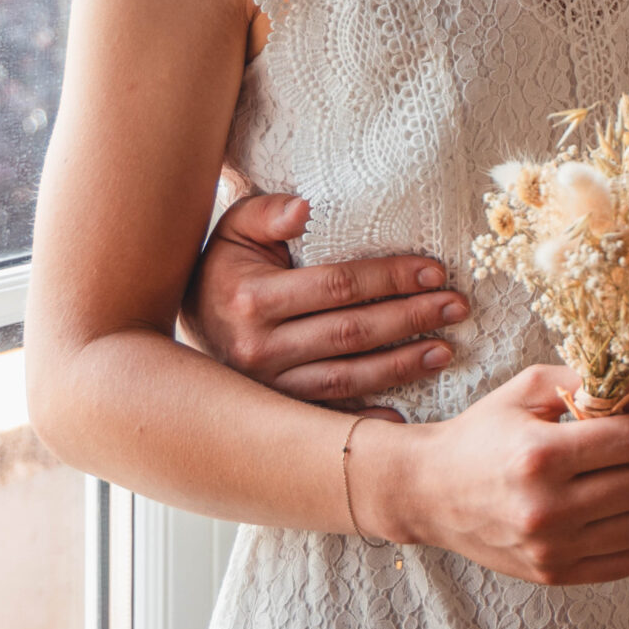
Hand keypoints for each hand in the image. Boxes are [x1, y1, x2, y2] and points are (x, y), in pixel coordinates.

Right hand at [182, 193, 471, 408]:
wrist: (172, 342)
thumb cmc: (222, 273)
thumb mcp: (233, 231)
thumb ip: (266, 212)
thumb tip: (305, 209)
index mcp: (253, 299)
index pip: (338, 286)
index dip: (389, 278)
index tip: (434, 271)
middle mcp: (260, 349)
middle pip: (352, 333)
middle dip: (410, 318)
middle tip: (456, 307)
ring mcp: (269, 388)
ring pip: (348, 377)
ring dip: (402, 365)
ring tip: (445, 350)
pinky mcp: (278, 412)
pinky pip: (329, 416)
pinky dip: (367, 420)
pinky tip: (404, 415)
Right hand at [353, 366, 628, 585]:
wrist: (430, 490)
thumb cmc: (482, 433)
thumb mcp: (528, 389)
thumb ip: (592, 382)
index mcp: (540, 455)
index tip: (610, 423)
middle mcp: (546, 508)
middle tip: (602, 453)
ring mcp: (550, 548)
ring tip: (599, 483)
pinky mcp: (553, 574)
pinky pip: (627, 560)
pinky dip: (622, 535)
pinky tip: (596, 514)